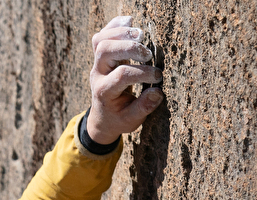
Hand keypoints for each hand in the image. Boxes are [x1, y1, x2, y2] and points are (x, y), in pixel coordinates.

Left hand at [86, 15, 163, 144]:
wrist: (103, 117)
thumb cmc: (119, 118)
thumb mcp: (131, 120)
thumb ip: (143, 107)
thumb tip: (157, 92)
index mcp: (104, 92)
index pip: (122, 75)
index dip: (142, 72)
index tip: (158, 76)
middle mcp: (97, 75)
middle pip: (105, 51)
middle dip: (129, 48)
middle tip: (148, 54)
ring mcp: (98, 64)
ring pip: (101, 40)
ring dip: (122, 33)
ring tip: (141, 35)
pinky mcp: (101, 57)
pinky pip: (102, 35)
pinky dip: (115, 26)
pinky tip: (130, 21)